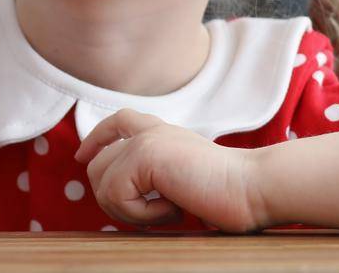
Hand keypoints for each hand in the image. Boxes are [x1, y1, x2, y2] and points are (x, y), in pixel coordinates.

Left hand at [74, 108, 270, 232]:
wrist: (255, 189)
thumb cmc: (228, 196)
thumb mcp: (181, 181)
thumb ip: (152, 177)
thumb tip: (115, 193)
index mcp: (161, 133)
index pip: (116, 122)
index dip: (95, 140)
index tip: (83, 158)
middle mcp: (149, 131)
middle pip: (97, 165)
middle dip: (113, 200)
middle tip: (150, 216)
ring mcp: (144, 141)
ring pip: (102, 184)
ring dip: (130, 211)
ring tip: (167, 212)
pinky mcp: (145, 155)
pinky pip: (117, 195)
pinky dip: (141, 215)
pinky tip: (174, 209)